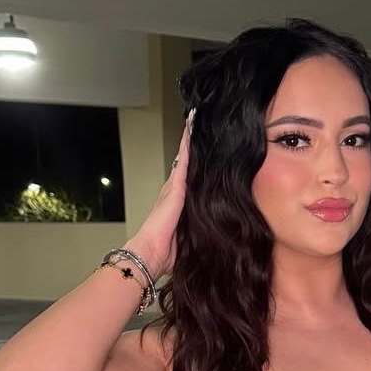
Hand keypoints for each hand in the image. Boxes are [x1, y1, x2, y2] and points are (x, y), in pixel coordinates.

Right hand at [129, 110, 192, 275]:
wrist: (151, 253)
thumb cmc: (168, 251)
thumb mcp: (191, 236)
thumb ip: (199, 227)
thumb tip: (219, 230)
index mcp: (180, 202)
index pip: (190, 176)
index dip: (194, 160)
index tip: (203, 147)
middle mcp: (175, 190)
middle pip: (188, 161)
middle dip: (193, 143)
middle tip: (200, 122)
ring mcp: (175, 186)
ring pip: (186, 156)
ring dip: (190, 138)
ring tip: (197, 118)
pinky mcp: (176, 186)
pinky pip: (185, 159)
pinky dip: (188, 143)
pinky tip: (193, 128)